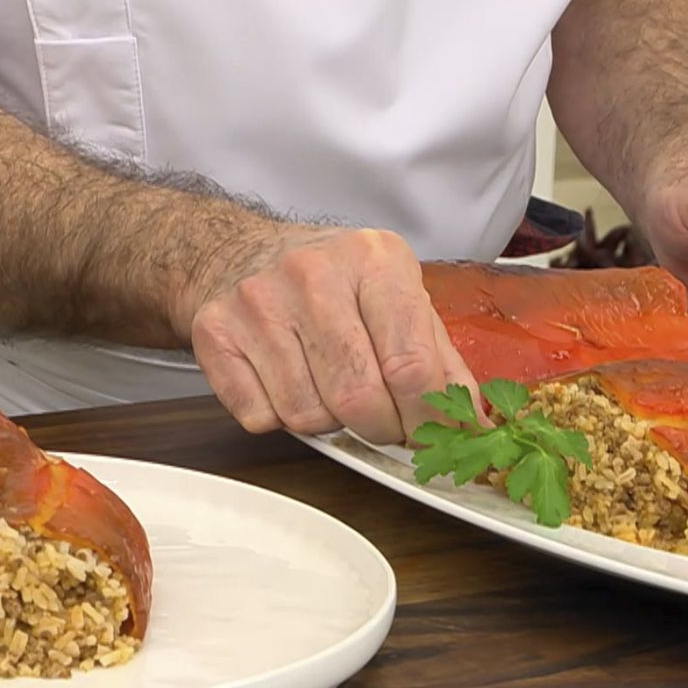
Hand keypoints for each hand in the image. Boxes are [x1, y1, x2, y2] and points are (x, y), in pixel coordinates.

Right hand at [189, 225, 479, 442]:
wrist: (238, 252)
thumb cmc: (331, 281)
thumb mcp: (396, 296)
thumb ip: (437, 357)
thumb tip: (471, 426)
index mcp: (374, 260)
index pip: (412, 365)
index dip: (428, 418)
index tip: (434, 435)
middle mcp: (313, 275)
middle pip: (360, 398)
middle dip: (380, 428)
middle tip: (383, 423)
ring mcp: (258, 303)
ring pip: (308, 416)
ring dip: (327, 421)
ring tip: (328, 387)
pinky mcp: (216, 334)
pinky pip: (261, 417)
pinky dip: (280, 417)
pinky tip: (287, 382)